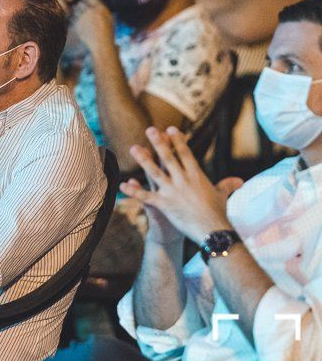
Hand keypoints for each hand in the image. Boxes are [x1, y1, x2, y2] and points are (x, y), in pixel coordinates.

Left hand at [71, 0, 114, 53]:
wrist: (101, 44)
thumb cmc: (107, 32)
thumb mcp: (108, 17)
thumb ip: (99, 9)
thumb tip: (91, 3)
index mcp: (100, 7)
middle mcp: (90, 10)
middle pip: (79, 4)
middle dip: (79, 8)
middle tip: (82, 14)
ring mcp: (82, 17)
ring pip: (74, 12)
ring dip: (75, 14)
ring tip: (82, 22)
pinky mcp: (77, 25)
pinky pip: (71, 19)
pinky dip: (72, 21)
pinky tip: (77, 26)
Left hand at [119, 126, 242, 242]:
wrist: (214, 232)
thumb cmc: (219, 214)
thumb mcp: (222, 196)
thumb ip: (227, 185)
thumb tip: (239, 181)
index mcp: (196, 176)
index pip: (186, 154)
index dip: (177, 141)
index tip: (170, 129)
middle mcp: (183, 181)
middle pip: (169, 158)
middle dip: (159, 143)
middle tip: (149, 129)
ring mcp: (173, 192)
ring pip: (155, 173)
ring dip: (143, 160)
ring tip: (133, 148)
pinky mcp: (165, 205)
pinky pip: (146, 197)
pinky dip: (133, 191)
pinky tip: (122, 185)